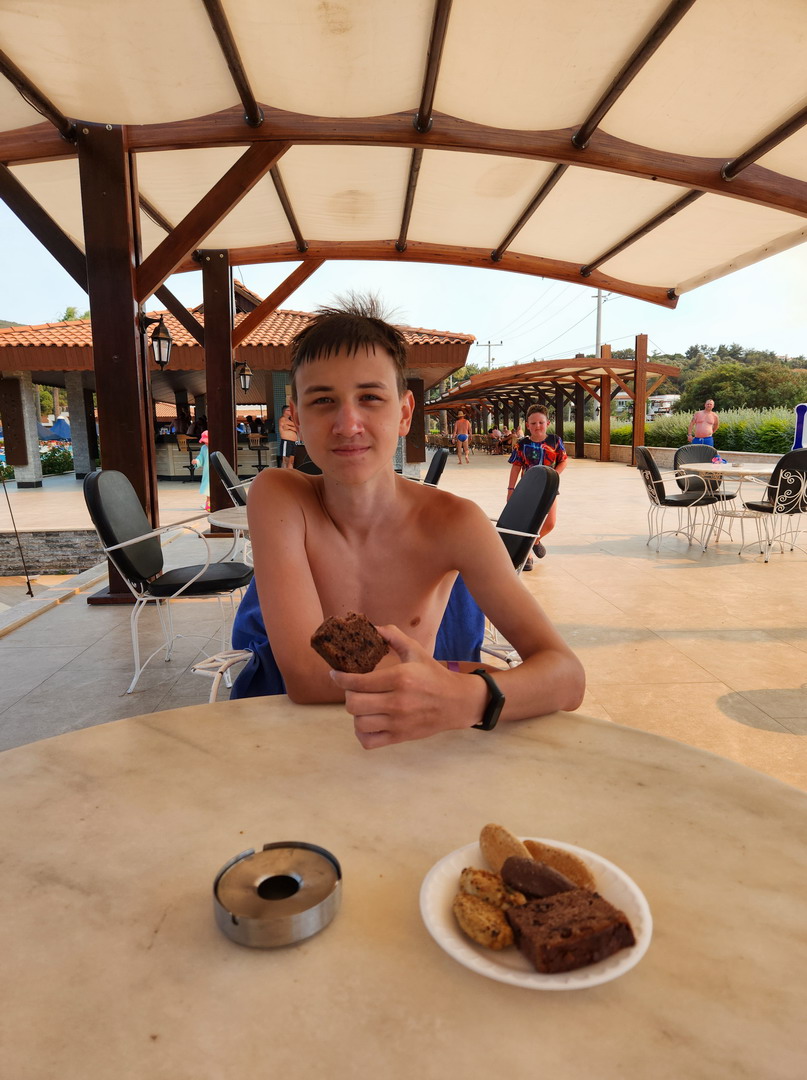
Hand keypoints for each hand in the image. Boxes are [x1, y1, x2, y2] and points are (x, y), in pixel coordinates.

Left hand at [329, 625, 477, 748]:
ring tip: (364, 704)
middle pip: (353, 704)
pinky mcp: (400, 737)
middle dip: (348, 695)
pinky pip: (369, 741)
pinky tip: (368, 722)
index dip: (340, 678)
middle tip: (354, 689)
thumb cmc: (433, 675)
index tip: (335, 674)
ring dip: (356, 713)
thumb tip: (373, 627)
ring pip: (359, 723)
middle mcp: (398, 702)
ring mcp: (399, 723)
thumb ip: (394, 637)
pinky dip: (362, 733)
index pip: (358, 682)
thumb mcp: (416, 651)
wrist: (456, 703)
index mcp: (400, 678)